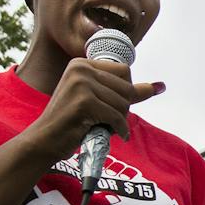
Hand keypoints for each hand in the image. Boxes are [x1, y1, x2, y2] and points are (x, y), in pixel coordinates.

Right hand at [22, 58, 159, 164]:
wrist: (44, 141)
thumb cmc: (71, 123)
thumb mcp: (97, 100)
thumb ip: (127, 91)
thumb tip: (160, 86)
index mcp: (81, 63)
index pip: (124, 71)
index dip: (126, 92)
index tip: (113, 105)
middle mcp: (81, 69)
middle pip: (126, 87)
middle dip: (124, 108)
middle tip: (109, 119)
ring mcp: (81, 84)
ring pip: (123, 103)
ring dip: (119, 121)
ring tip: (104, 126)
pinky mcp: (84, 102)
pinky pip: (116, 117)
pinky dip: (118, 130)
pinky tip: (112, 134)